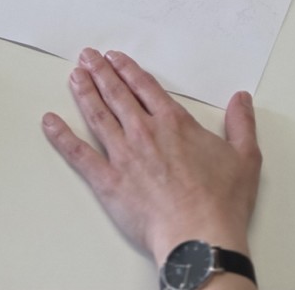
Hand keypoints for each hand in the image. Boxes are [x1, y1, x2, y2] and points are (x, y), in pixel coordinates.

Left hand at [42, 48, 260, 268]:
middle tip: (87, 57)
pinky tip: (50, 122)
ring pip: (97, 115)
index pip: (145, 87)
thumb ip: (241, 124)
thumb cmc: (221, 202)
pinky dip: (62, 137)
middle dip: (100, 73)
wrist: (199, 238)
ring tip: (74, 76)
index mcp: (174, 123)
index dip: (128, 70)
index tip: (115, 57)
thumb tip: (241, 99)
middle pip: (117, 94)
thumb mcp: (244, 157)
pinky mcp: (109, 181)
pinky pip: (80, 154)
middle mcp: (145, 132)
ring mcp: (124, 155)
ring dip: (84, 93)